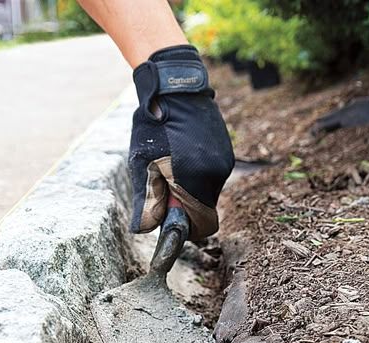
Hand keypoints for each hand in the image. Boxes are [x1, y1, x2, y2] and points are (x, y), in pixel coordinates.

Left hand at [129, 45, 234, 240]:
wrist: (175, 88)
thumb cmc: (153, 127)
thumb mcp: (141, 164)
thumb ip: (146, 200)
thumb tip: (144, 230)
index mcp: (196, 179)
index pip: (202, 223)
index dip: (187, 227)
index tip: (172, 222)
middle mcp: (216, 173)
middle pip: (204, 208)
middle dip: (185, 205)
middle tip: (164, 187)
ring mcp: (225, 162)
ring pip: (208, 192)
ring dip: (191, 187)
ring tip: (172, 164)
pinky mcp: (227, 152)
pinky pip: (213, 175)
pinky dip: (198, 173)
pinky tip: (184, 154)